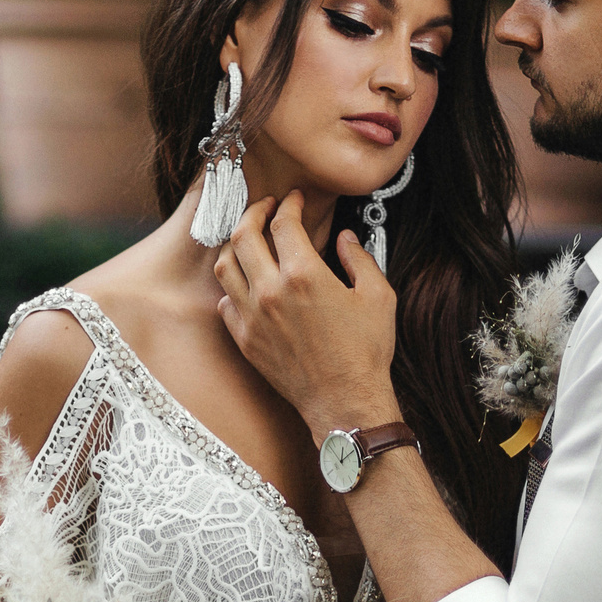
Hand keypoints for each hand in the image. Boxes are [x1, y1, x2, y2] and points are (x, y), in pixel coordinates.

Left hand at [213, 190, 400, 440]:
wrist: (344, 401)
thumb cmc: (364, 353)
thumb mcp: (377, 297)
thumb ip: (360, 259)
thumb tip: (346, 239)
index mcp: (304, 275)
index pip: (283, 223)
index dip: (289, 204)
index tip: (294, 200)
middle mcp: (270, 292)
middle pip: (243, 234)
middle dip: (253, 212)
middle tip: (265, 208)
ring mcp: (252, 317)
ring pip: (225, 266)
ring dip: (234, 245)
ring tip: (247, 239)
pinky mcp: (245, 340)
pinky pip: (224, 303)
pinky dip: (232, 287)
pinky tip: (246, 283)